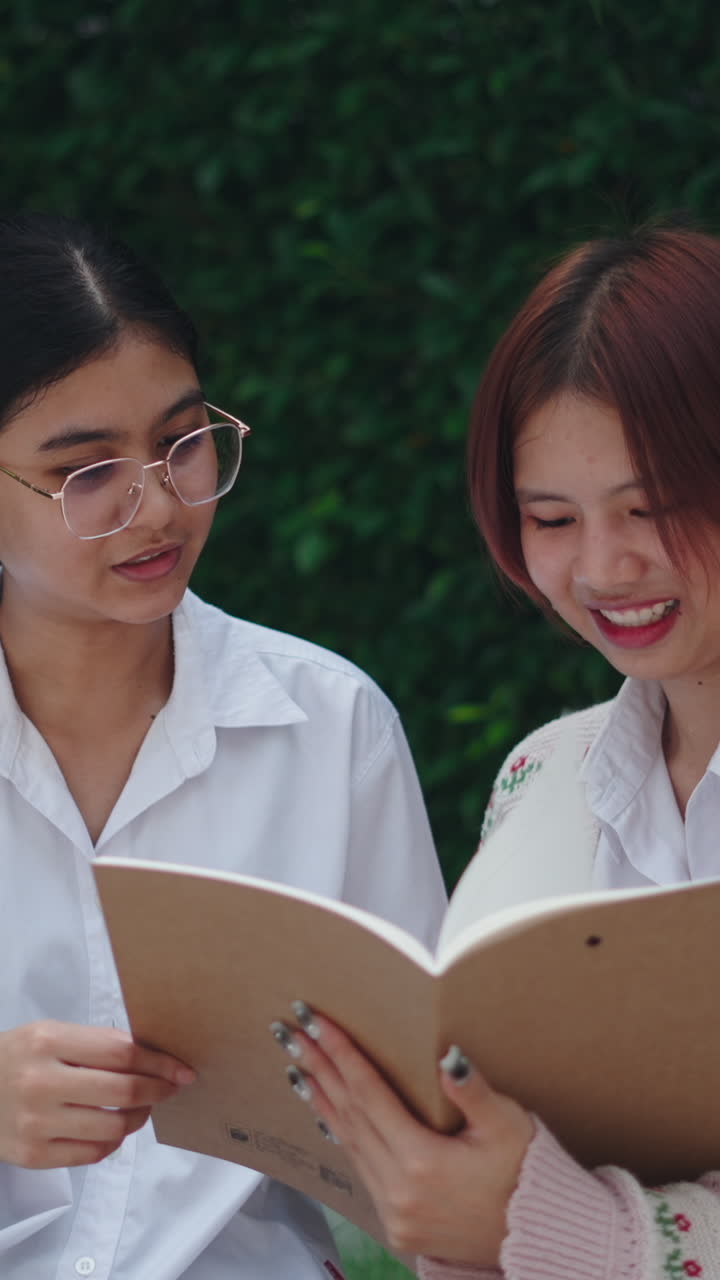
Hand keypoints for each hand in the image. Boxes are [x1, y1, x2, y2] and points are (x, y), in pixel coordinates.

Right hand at [0, 1020, 194, 1168]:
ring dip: (139, 1117)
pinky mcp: (33, 1155)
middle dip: (158, 1090)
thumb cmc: (19, 1059)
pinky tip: (113, 1128)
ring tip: (141, 1108)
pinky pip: (93, 1152)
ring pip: (113, 1126)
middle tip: (171, 1088)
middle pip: (123, 1090)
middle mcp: (40, 1083)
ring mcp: (36, 1123)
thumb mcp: (50, 1035)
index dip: (159, 1062)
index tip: (182, 1069)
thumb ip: (95, 1043)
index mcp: (47, 1042)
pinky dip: (113, 1140)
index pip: (121, 1053)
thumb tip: (152, 1056)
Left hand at [273, 1008, 533, 1264]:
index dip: (341, 1053)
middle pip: (349, 1114)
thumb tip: (447, 1056)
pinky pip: (360, 1170)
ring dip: (322, 1100)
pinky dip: (341, 1136)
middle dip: (319, 1068)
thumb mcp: (508, 1126)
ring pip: (348, 1143)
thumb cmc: (527, 1174)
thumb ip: (474, 1091)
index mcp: (423, 1161)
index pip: (368, 1093)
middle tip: (293, 1031)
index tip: (316, 1020)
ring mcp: (394, 1212)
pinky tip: (328, 1114)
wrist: (536, 1238)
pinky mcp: (396, 1226)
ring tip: (298, 1065)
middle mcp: (399, 1190)